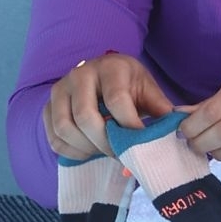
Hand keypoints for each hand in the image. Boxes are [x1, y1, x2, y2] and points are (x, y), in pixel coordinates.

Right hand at [42, 52, 174, 160]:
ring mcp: (60, 89)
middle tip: (122, 154)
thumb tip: (172, 138)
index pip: (117, 101)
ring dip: (88, 149)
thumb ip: (160, 112)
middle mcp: (80, 74)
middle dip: (106, 143)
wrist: (103, 75)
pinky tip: (90, 150)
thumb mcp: (149, 92)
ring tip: (106, 151)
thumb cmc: (130, 86)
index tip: (142, 143)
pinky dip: (73, 152)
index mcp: (110, 67)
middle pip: (86, 118)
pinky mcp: (48, 107)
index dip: (130, 128)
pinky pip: (55, 139)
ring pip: (66, 129)